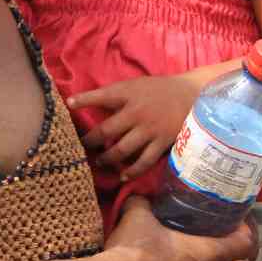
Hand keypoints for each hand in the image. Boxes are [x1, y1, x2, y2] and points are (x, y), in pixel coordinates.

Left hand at [70, 75, 198, 180]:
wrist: (192, 94)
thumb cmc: (159, 89)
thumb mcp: (136, 85)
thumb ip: (115, 95)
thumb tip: (87, 103)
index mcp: (129, 93)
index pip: (102, 96)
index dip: (84, 100)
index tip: (69, 104)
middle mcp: (137, 112)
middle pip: (107, 130)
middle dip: (91, 140)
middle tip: (83, 147)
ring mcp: (149, 129)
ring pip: (122, 149)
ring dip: (107, 158)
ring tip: (100, 161)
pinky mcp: (162, 142)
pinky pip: (144, 161)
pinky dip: (132, 170)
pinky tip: (122, 175)